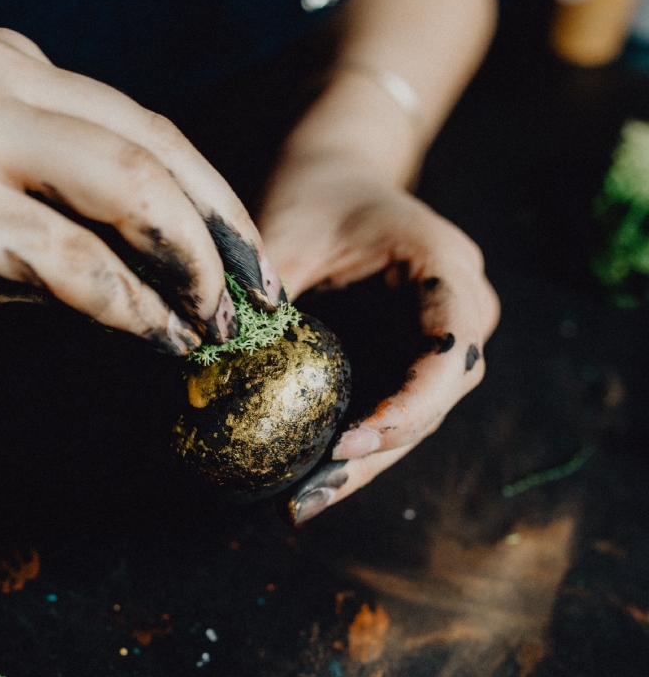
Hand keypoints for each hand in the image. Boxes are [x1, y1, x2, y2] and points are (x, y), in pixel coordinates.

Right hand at [0, 29, 283, 343]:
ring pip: (129, 187)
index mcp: (2, 63)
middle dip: (223, 226)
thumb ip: (60, 211)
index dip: (208, 192)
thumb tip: (156, 273)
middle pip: (154, 143)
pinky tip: (157, 336)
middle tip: (260, 289)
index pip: (140, 122)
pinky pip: (72, 256)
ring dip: (192, 263)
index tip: (245, 252)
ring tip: (217, 319)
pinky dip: (131, 304)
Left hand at [258, 153, 498, 523]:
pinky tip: (308, 481)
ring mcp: (444, 339)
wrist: (337, 173)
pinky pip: (394, 410)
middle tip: (308, 499)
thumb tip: (212, 375)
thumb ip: (263, 300)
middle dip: (373, 455)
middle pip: (435, 399)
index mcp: (446, 266)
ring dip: (362, 464)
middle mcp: (464, 307)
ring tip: (300, 503)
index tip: (346, 442)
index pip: (451, 350)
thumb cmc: (314, 194)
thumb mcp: (285, 233)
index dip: (408, 406)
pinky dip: (353, 446)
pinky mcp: (414, 360)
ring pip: (418, 417)